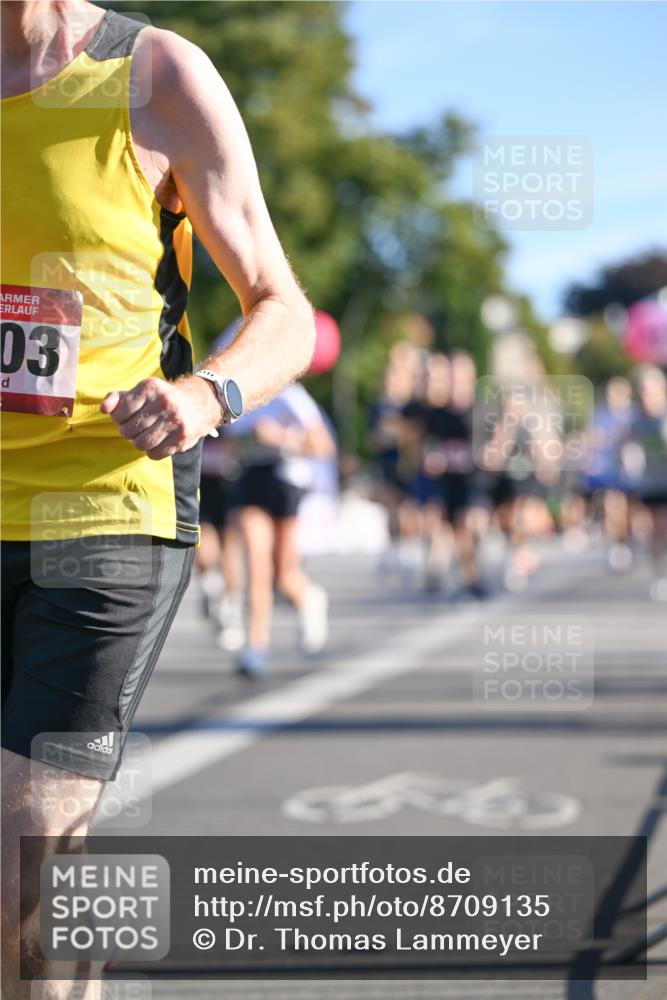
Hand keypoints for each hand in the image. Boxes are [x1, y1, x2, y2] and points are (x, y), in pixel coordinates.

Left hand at [100, 376, 220, 459]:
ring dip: (139, 443)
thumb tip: (104, 409)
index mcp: (150, 388)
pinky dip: (151, 451)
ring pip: (140, 444)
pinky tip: (157, 442)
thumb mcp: (141, 392)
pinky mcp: (182, 437)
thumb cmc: (162, 399)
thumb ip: (117, 398)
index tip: (127, 417)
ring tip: (145, 435)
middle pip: (128, 431)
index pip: (120, 413)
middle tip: (137, 428)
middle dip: (128, 432)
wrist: (199, 405)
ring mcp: (175, 420)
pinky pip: (154, 453)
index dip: (119, 419)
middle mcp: (164, 402)